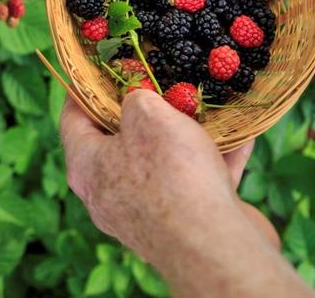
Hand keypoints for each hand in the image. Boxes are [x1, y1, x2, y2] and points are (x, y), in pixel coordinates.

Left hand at [60, 91, 254, 254]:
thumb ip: (136, 99)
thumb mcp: (146, 114)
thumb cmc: (169, 173)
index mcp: (86, 167)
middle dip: (142, 112)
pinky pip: (198, 182)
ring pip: (163, 162)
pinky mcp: (186, 224)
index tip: (96, 70)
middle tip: (158, 83)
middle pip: (119, 142)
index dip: (83, 91)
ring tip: (204, 104)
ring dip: (185, 134)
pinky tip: (242, 133)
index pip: (72, 120)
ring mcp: (146, 213)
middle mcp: (108, 194)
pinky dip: (217, 157)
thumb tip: (138, 99)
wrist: (214, 245)